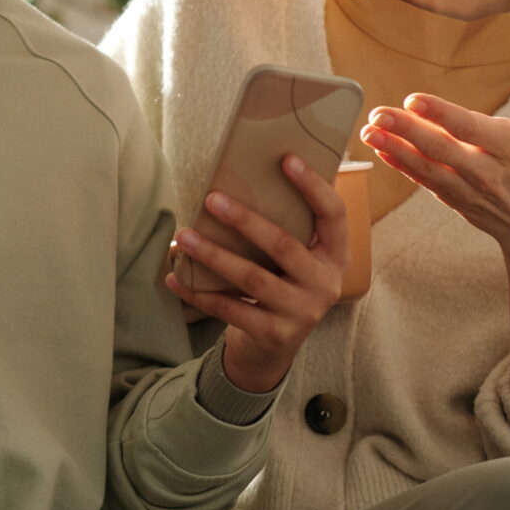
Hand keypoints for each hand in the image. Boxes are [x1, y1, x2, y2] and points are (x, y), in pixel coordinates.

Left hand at [164, 154, 346, 392]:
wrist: (274, 350)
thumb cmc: (280, 286)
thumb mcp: (296, 260)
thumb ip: (287, 228)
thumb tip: (245, 177)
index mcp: (335, 256)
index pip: (334, 215)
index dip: (313, 186)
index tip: (286, 158)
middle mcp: (325, 284)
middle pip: (283, 245)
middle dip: (245, 220)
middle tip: (211, 198)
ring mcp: (301, 312)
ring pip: (252, 278)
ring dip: (214, 255)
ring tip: (184, 236)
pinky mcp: (274, 334)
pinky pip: (230, 309)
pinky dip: (199, 293)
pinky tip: (175, 278)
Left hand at [359, 75, 509, 260]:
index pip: (470, 129)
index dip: (441, 114)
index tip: (413, 100)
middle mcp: (486, 172)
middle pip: (440, 148)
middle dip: (406, 130)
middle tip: (378, 114)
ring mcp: (467, 190)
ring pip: (426, 168)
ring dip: (394, 149)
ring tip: (368, 132)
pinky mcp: (455, 201)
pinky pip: (424, 181)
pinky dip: (401, 166)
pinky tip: (380, 150)